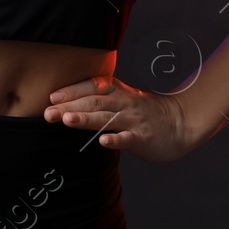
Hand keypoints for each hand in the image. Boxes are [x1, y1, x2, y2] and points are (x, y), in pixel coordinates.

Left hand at [44, 74, 196, 161]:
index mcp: (118, 92)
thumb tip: (66, 104)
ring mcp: (133, 120)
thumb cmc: (144, 113)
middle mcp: (123, 103)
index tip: (51, 97)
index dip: (72, 90)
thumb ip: (99, 99)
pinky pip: (127, 138)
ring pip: (107, 118)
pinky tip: (103, 142)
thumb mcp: (123, 99)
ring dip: (86, 119)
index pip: (92, 86)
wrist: (181, 122)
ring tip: (67, 120)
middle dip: (69, 106)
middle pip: (94, 102)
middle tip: (48, 113)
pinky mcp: (143, 137)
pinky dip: (115, 139)